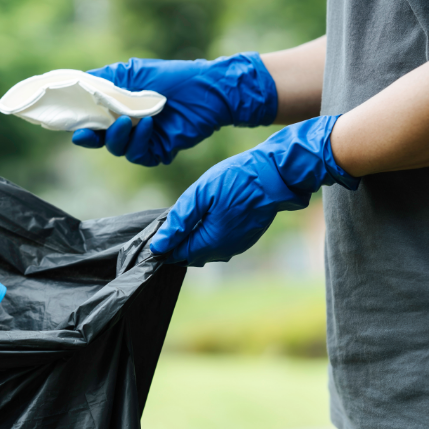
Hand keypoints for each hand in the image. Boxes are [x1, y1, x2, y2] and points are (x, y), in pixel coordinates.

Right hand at [71, 53, 277, 165]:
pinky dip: (138, 142)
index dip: (77, 121)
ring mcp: (141, 138)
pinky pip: (137, 155)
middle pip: (97, 137)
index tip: (68, 122)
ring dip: (118, 137)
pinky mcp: (157, 151)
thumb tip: (75, 85)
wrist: (208, 90)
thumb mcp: (132, 73)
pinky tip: (148, 126)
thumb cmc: (172, 77)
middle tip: (86, 133)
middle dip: (91, 136)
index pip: (90, 117)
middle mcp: (126, 122)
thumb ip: (103, 81)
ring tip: (128, 121)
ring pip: (116, 148)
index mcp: (117, 104)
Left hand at [149, 116, 358, 265]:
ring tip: (186, 220)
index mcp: (211, 242)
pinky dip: (209, 236)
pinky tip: (206, 219)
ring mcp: (238, 246)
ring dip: (194, 240)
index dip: (164, 247)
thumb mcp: (200, 194)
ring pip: (206, 251)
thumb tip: (158, 246)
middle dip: (178, 244)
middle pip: (192, 255)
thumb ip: (179, 222)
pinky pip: (220, 245)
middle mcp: (224, 250)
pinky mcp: (246, 238)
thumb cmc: (236, 179)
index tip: (153, 237)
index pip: (178, 254)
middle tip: (169, 224)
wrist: (275, 173)